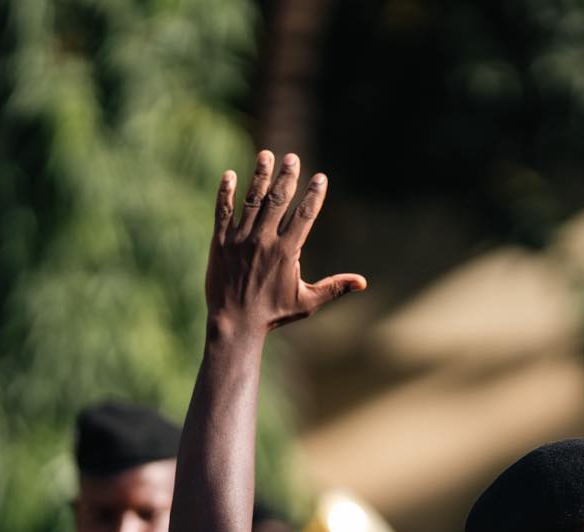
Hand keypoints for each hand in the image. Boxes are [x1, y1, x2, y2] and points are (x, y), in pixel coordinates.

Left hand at [206, 150, 365, 337]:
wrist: (235, 324)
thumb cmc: (274, 314)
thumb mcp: (308, 302)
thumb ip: (334, 287)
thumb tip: (363, 282)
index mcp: (287, 253)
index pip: (304, 216)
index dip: (313, 195)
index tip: (320, 177)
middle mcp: (264, 241)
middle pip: (278, 200)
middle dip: (287, 177)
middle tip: (292, 157)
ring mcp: (240, 240)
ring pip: (252, 201)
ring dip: (259, 176)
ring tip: (266, 155)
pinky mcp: (220, 243)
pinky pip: (223, 212)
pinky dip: (226, 193)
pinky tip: (230, 175)